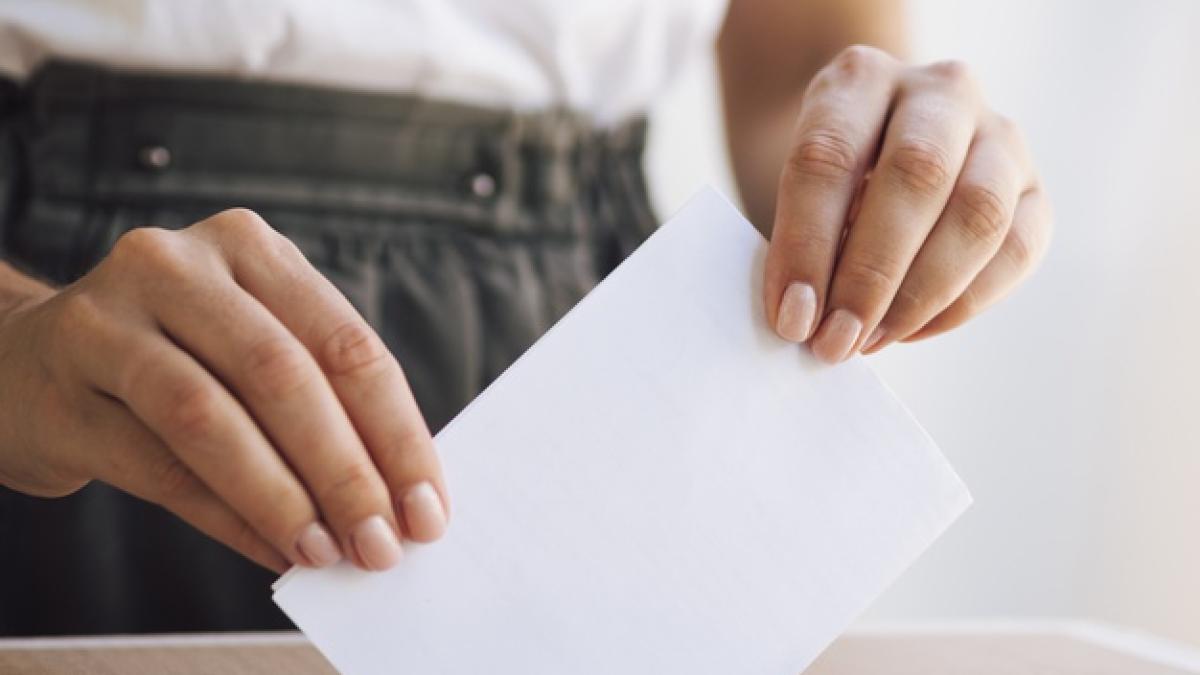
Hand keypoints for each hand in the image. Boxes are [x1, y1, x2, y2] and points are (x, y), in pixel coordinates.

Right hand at [0, 209, 448, 572]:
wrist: (25, 361)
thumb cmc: (173, 357)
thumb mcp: (249, 344)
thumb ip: (318, 398)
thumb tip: (395, 493)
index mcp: (249, 247)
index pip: (345, 343)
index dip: (396, 431)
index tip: (430, 506)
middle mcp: (178, 265)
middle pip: (283, 375)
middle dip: (345, 471)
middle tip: (382, 543)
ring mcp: (107, 319)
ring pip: (212, 418)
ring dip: (282, 499)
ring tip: (327, 554)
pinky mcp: (60, 387)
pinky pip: (156, 466)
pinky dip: (225, 517)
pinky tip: (270, 550)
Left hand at [765, 46, 1051, 361]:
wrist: (875, 149)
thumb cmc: (824, 180)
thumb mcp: (792, 191)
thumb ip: (797, 241)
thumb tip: (805, 318)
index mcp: (860, 79)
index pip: (830, 155)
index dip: (807, 244)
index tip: (792, 315)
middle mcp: (940, 92)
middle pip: (918, 174)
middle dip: (871, 273)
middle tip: (835, 340)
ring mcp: (999, 135)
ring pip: (980, 213)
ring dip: (921, 294)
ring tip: (870, 340)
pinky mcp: (1034, 189)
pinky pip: (1016, 251)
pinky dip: (963, 304)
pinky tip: (911, 332)